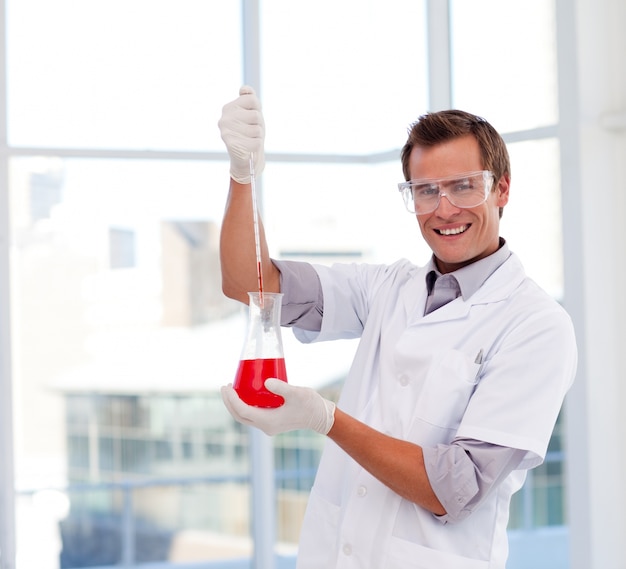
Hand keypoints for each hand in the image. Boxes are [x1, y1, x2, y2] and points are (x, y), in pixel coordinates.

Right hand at [218, 85, 264, 183]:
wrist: (246, 159)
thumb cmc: (250, 134)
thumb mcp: (252, 114)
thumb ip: (249, 99)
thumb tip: (244, 88)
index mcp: (228, 108)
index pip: (252, 100)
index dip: (257, 110)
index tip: (252, 119)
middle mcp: (224, 119)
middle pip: (256, 115)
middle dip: (259, 124)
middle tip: (251, 132)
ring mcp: (226, 132)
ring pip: (257, 129)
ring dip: (258, 136)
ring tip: (250, 139)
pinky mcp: (232, 145)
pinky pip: (257, 141)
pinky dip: (257, 146)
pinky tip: (249, 148)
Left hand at [221, 379, 335, 435]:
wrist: (321, 418)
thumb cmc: (311, 405)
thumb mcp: (297, 393)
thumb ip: (281, 387)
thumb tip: (266, 381)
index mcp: (268, 421)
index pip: (242, 411)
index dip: (231, 399)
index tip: (227, 386)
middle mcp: (266, 426)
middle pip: (239, 416)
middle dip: (229, 402)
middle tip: (225, 387)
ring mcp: (268, 426)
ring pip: (245, 417)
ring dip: (235, 405)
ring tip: (232, 390)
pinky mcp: (272, 422)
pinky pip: (252, 415)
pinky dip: (245, 406)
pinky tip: (246, 394)